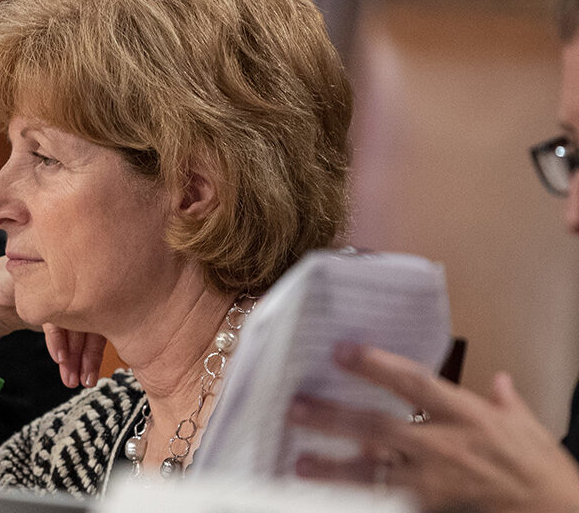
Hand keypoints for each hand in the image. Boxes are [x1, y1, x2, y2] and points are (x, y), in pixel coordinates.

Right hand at [0, 257, 106, 388]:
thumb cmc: (11, 311)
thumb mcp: (47, 320)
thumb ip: (71, 324)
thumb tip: (101, 347)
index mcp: (69, 277)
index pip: (96, 309)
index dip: (96, 347)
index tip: (91, 375)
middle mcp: (60, 270)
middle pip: (88, 311)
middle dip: (87, 354)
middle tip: (85, 381)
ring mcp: (44, 270)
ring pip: (73, 312)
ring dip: (73, 351)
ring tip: (71, 377)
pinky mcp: (28, 278)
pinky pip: (51, 308)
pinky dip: (56, 336)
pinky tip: (57, 357)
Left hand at [287, 343, 578, 512]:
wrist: (559, 510)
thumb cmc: (540, 465)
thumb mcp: (525, 424)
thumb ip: (504, 400)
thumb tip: (497, 381)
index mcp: (465, 413)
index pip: (412, 381)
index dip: (375, 364)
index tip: (340, 351)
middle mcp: (445, 444)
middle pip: (379, 426)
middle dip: (334, 416)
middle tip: (296, 406)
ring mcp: (437, 480)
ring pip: (375, 472)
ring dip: (335, 467)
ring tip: (300, 462)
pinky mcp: (434, 506)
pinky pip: (390, 501)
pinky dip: (362, 498)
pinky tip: (333, 498)